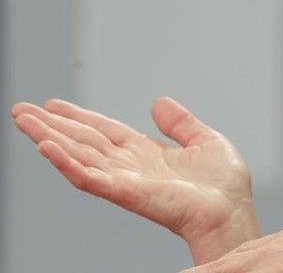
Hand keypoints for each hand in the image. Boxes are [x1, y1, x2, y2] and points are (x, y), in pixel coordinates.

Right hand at [11, 97, 259, 263]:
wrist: (230, 210)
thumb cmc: (224, 186)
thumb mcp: (204, 139)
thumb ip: (180, 122)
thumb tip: (159, 102)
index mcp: (146, 152)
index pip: (104, 131)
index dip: (79, 117)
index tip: (54, 104)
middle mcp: (130, 165)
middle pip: (83, 141)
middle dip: (52, 125)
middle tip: (22, 110)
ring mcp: (124, 179)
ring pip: (78, 155)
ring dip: (50, 137)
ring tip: (25, 121)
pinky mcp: (124, 191)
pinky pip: (88, 177)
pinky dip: (66, 162)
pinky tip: (47, 147)